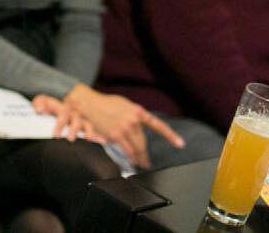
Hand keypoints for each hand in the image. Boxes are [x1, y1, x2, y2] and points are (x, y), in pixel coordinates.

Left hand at [32, 94, 97, 141]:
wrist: (54, 101)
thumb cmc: (45, 105)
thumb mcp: (40, 102)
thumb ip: (39, 103)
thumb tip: (38, 109)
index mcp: (62, 107)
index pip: (62, 114)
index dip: (59, 125)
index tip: (55, 136)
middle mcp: (72, 112)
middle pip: (75, 119)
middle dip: (73, 129)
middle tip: (70, 139)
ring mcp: (80, 118)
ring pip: (86, 123)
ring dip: (88, 131)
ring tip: (89, 139)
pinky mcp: (84, 125)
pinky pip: (93, 129)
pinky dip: (98, 135)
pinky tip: (103, 141)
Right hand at [64, 84, 183, 167]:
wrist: (89, 103)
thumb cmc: (106, 103)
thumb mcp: (124, 104)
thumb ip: (134, 115)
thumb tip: (140, 125)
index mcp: (138, 111)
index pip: (158, 125)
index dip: (170, 135)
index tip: (180, 143)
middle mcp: (134, 120)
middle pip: (143, 142)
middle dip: (145, 154)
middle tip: (148, 162)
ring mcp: (125, 128)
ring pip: (137, 148)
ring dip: (140, 158)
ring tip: (142, 164)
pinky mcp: (116, 135)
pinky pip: (127, 150)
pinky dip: (131, 157)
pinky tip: (133, 160)